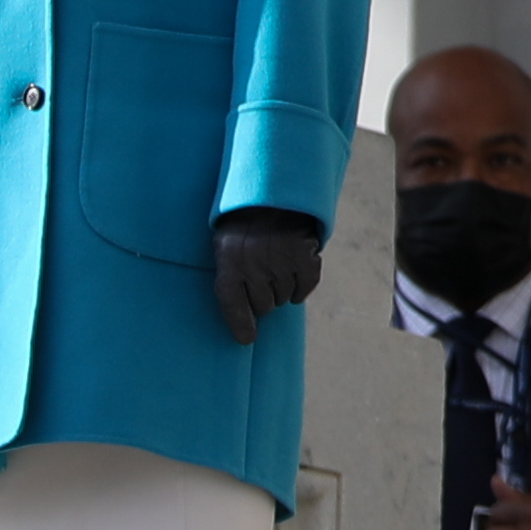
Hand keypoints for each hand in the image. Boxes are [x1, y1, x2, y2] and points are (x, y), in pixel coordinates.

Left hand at [211, 207, 324, 344]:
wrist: (273, 190)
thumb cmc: (244, 225)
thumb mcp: (225, 246)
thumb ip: (230, 281)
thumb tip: (245, 329)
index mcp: (228, 260)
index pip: (232, 305)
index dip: (240, 325)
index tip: (247, 339)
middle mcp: (253, 263)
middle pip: (263, 306)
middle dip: (263, 300)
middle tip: (262, 282)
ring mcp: (280, 259)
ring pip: (284, 297)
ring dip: (282, 290)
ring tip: (277, 269)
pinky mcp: (304, 254)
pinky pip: (305, 287)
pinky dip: (302, 287)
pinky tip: (296, 277)